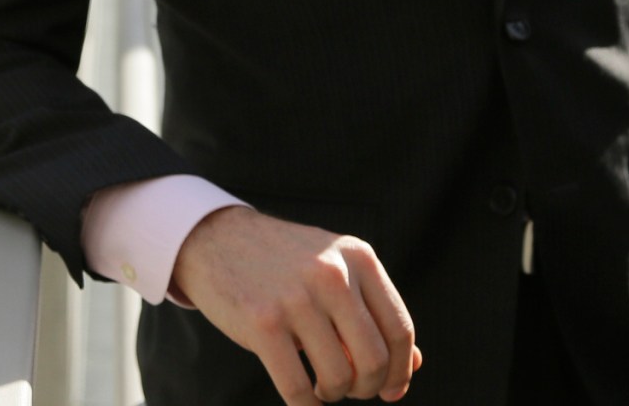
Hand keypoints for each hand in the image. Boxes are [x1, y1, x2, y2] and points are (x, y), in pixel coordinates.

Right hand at [171, 205, 421, 402]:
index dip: (399, 370)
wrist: (216, 238)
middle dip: (366, 387)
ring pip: (339, 377)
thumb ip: (371, 312)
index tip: (391, 390)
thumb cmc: (283, 265)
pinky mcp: (262, 322)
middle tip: (351, 389)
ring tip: (322, 386)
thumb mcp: (334, 270)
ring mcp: (296, 298)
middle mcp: (332, 274)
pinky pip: (298, 388)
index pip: (399, 329)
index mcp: (358, 258)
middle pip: (374, 359)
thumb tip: (412, 366)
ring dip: (333, 394)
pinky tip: (305, 401)